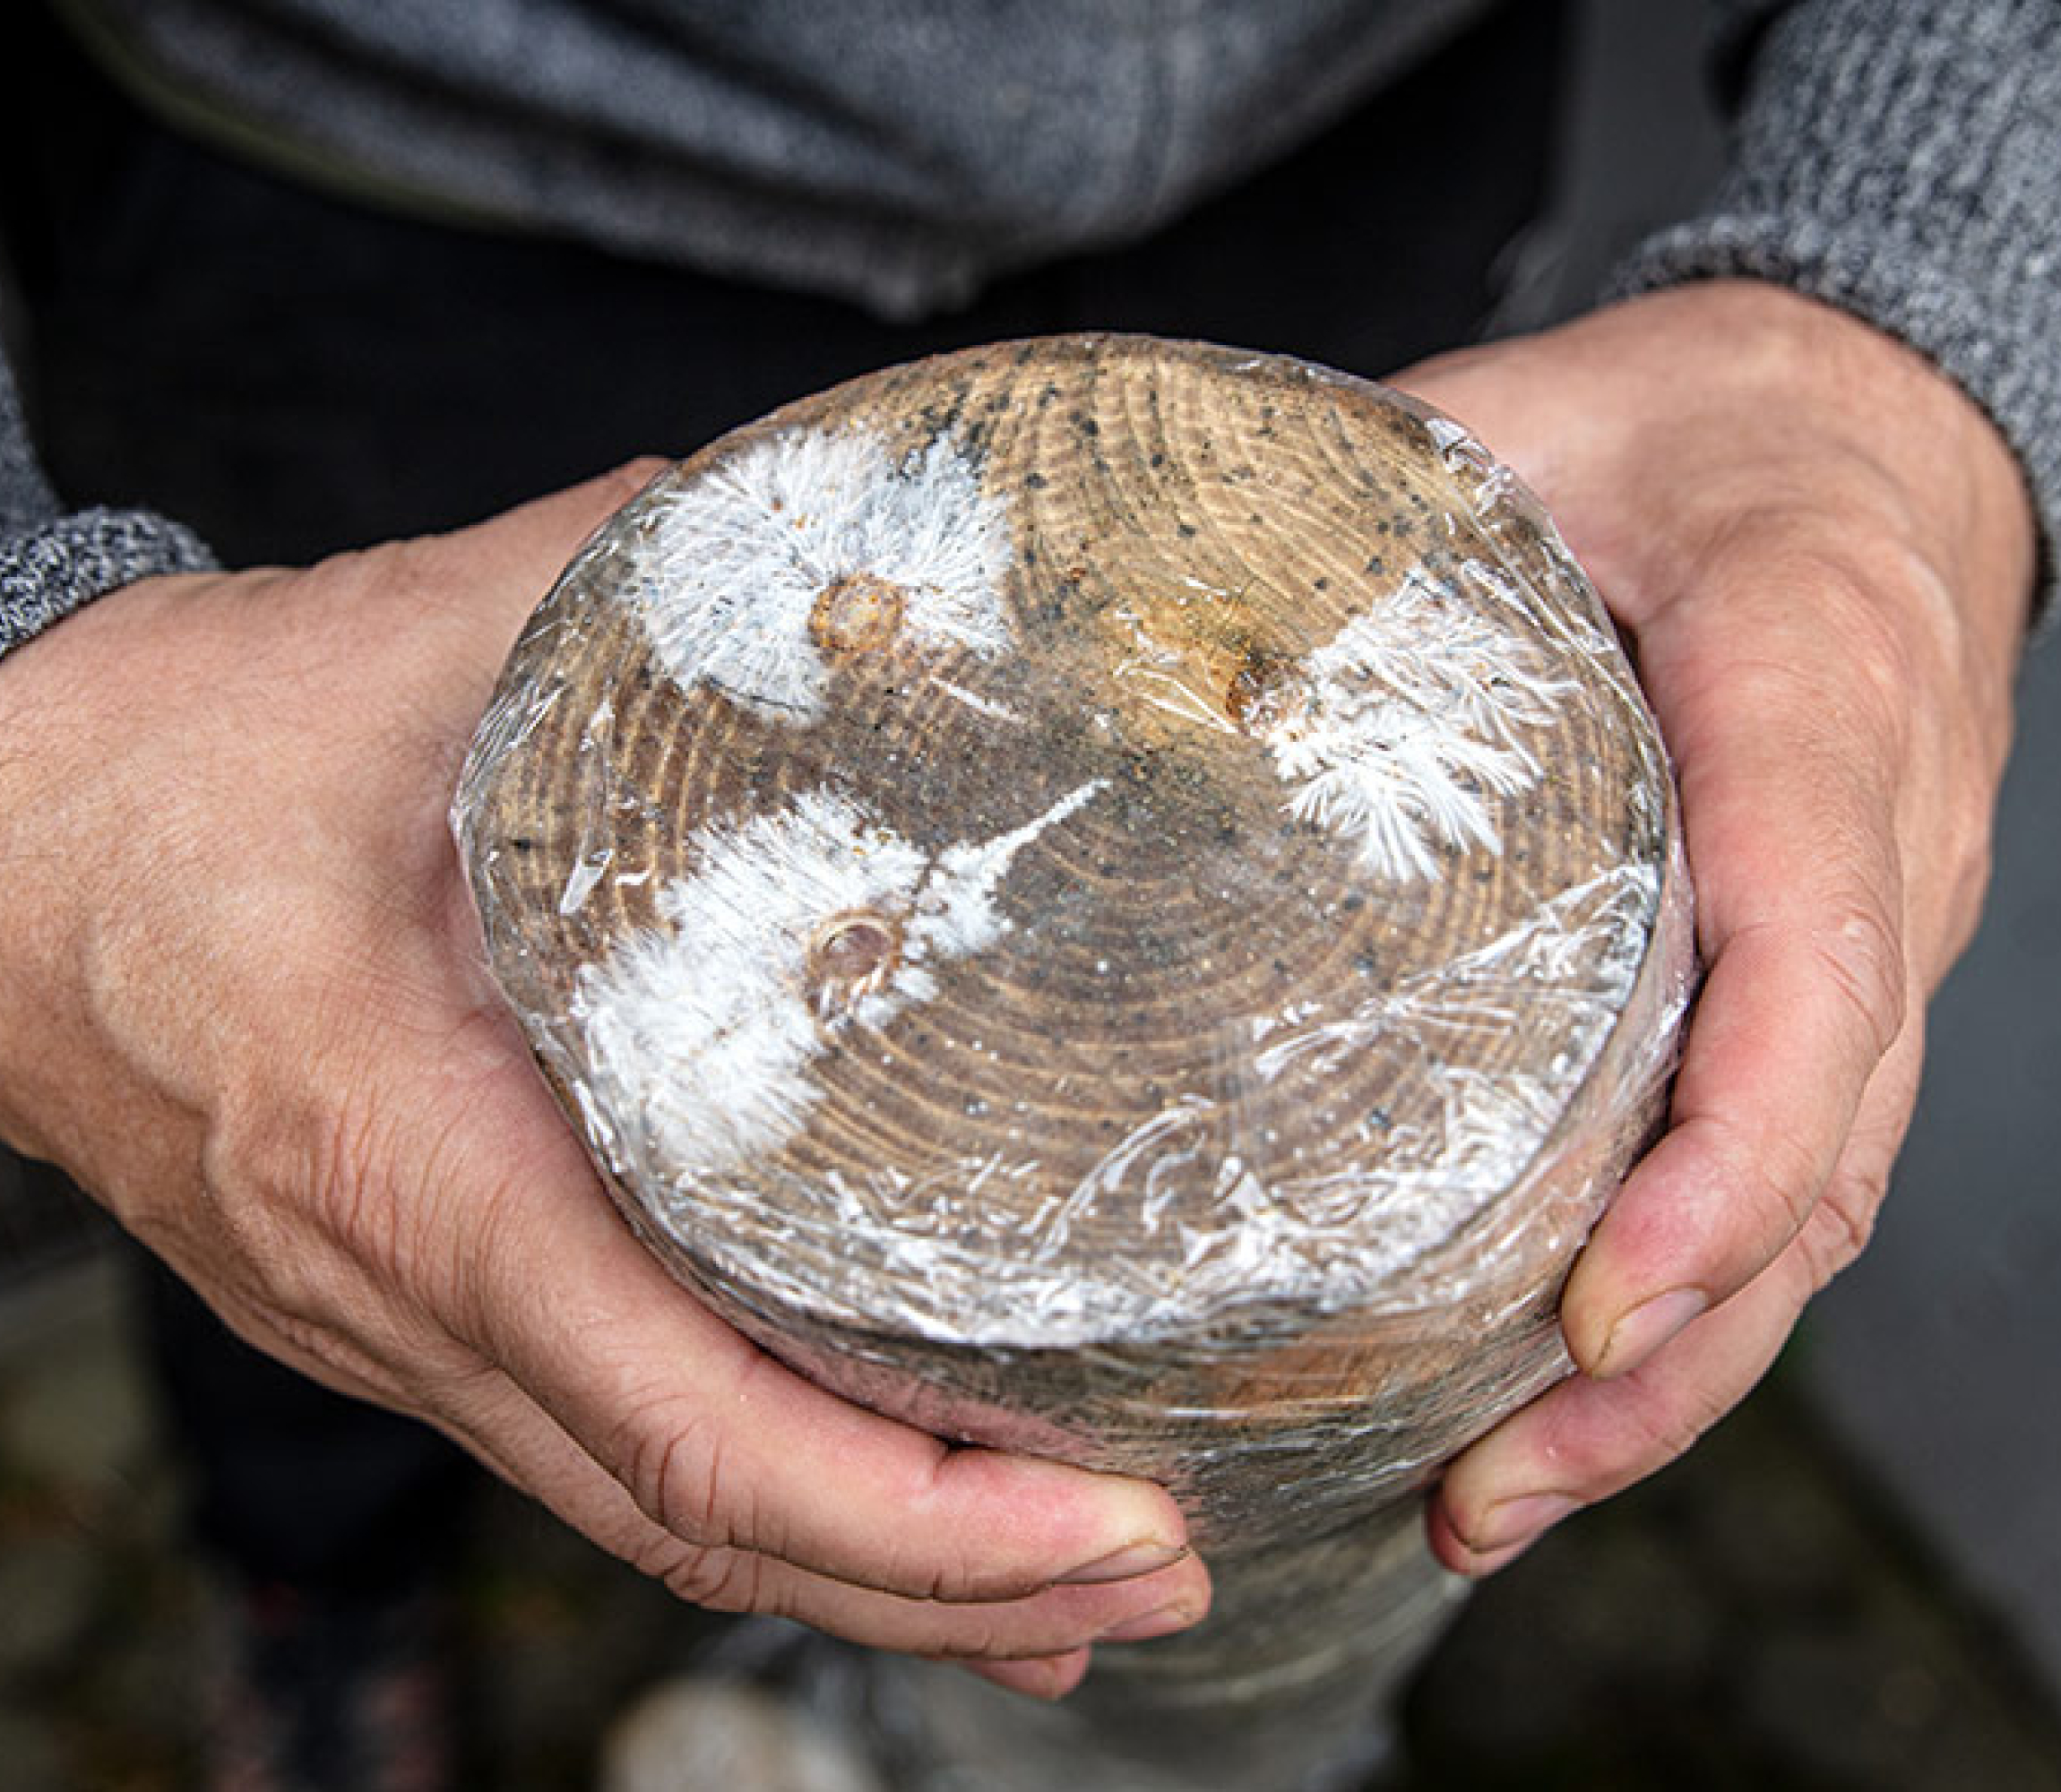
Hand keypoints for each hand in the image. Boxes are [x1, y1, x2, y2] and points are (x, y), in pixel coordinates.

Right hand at [0, 467, 1205, 1697]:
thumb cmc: (176, 769)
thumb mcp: (411, 650)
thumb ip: (629, 593)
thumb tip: (852, 549)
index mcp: (418, 1159)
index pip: (685, 1419)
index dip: (910, 1513)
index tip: (1098, 1524)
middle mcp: (414, 1298)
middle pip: (700, 1527)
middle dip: (949, 1585)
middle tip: (1161, 1573)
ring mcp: (406, 1334)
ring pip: (656, 1523)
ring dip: (874, 1580)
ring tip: (1078, 1588)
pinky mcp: (415, 1314)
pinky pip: (608, 1457)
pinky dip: (768, 1513)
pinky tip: (891, 1519)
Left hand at [1391, 281, 2035, 1572]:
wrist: (1864, 433)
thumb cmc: (1704, 428)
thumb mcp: (1541, 422)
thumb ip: (1375, 510)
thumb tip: (1145, 607)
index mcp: (1817, 705)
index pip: (1816, 960)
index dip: (1723, 1156)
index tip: (1596, 1300)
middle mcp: (1875, 859)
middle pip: (1814, 1158)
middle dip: (1667, 1348)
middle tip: (1492, 1481)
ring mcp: (1863, 938)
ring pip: (1806, 1201)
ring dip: (1670, 1373)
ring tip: (1497, 1496)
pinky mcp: (1812, 980)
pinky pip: (1774, 1159)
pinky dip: (1681, 1294)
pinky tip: (1554, 1384)